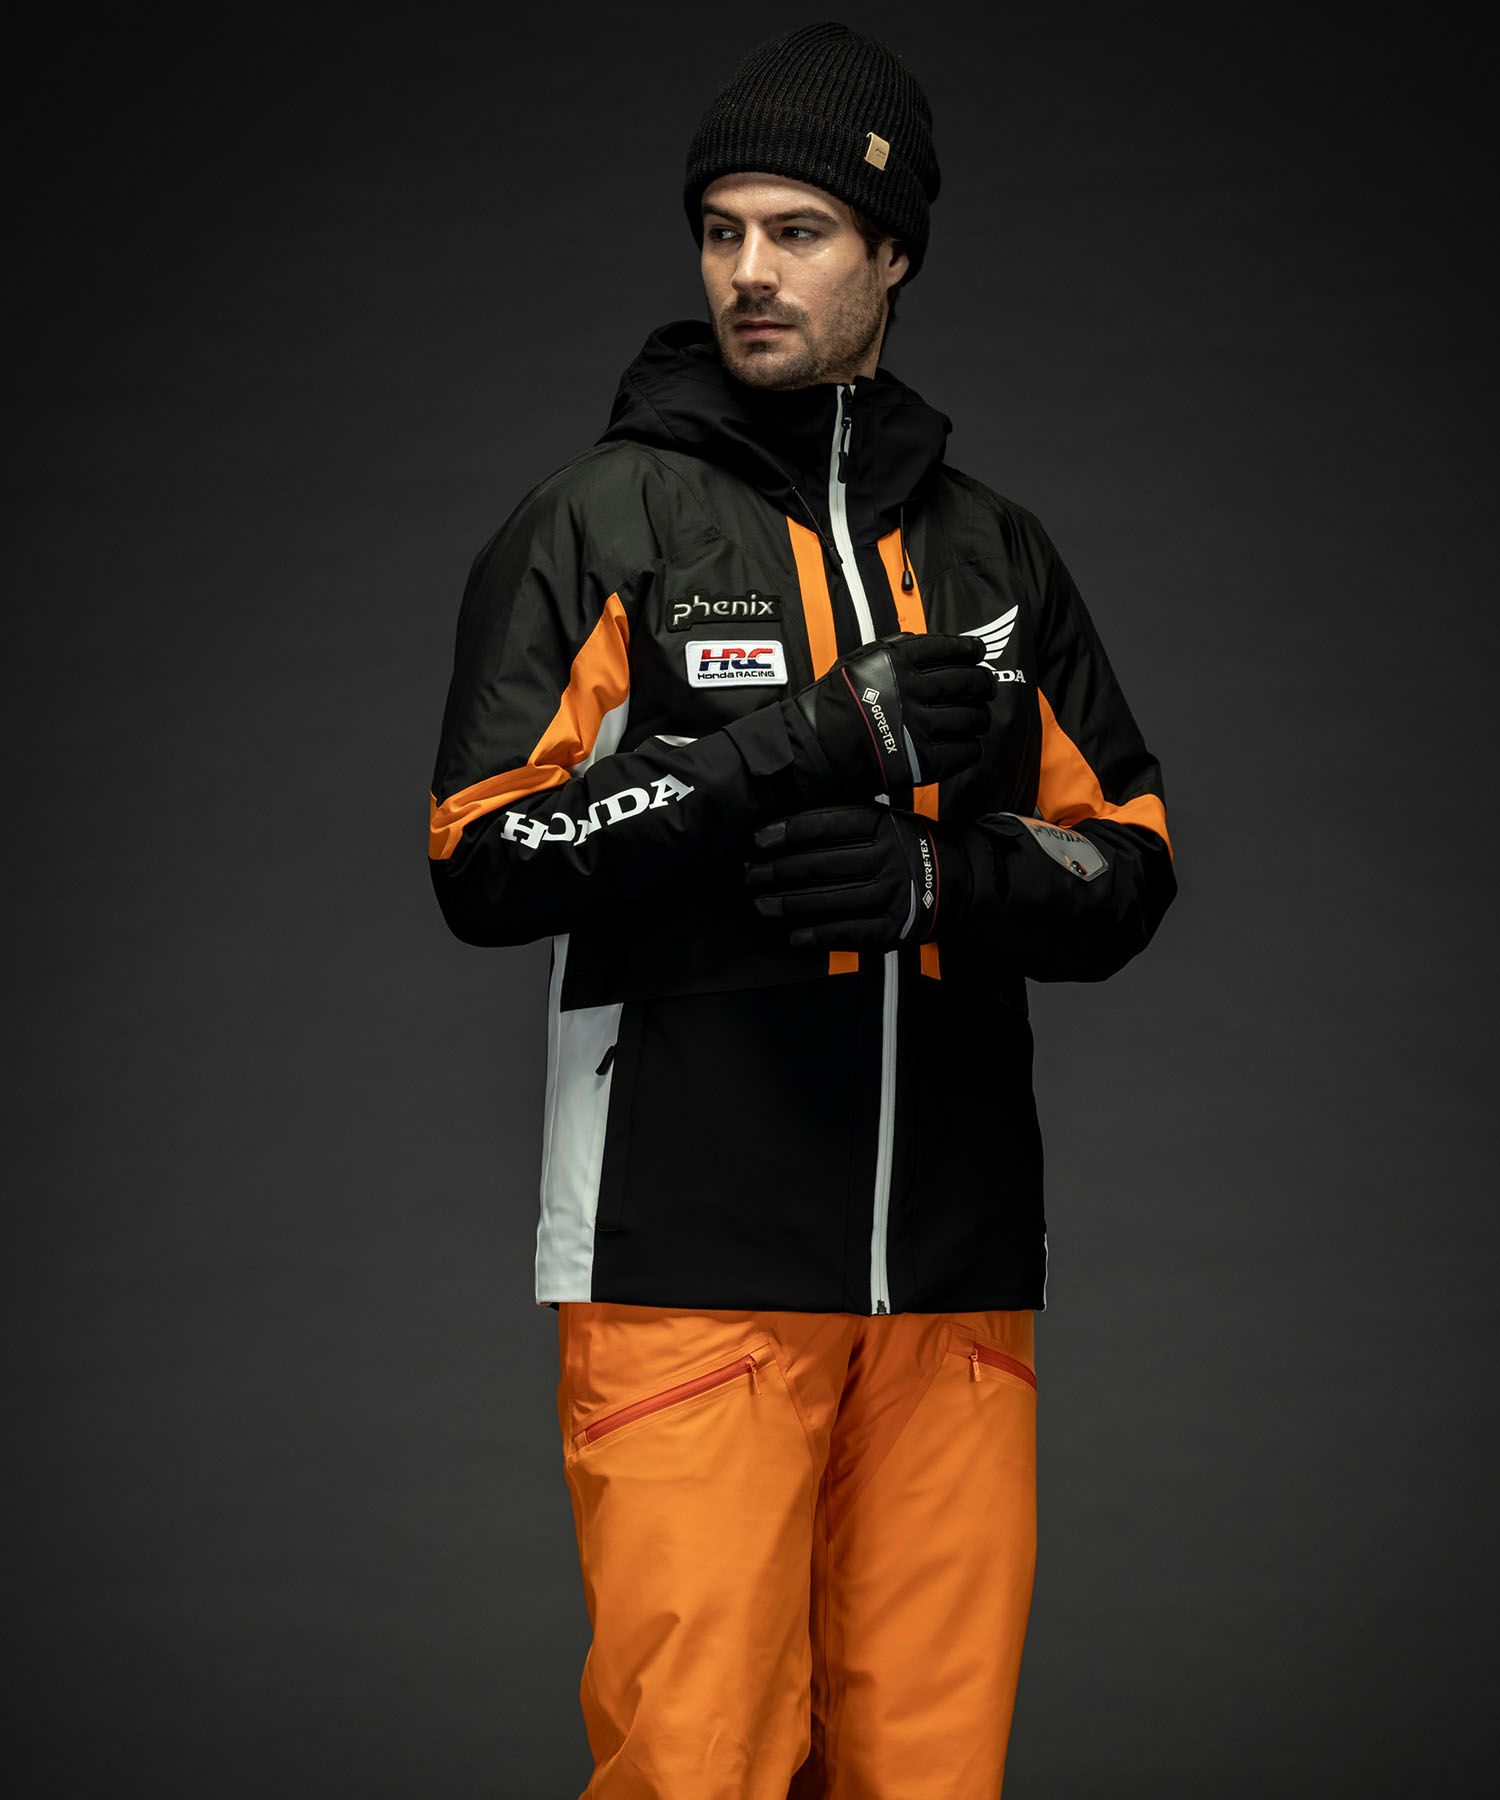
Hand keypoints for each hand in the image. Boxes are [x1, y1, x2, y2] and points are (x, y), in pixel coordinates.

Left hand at [744, 804, 974, 949]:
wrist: (956, 880)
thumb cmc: (906, 846)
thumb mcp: (885, 820)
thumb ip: (844, 820)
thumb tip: (783, 827)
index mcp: (881, 824)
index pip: (823, 826)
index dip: (784, 833)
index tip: (757, 840)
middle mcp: (887, 857)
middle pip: (818, 864)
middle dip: (776, 871)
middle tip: (751, 875)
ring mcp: (891, 894)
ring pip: (827, 900)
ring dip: (787, 904)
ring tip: (762, 904)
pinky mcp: (893, 927)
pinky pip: (847, 933)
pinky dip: (817, 935)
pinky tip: (794, 934)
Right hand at [782, 631, 991, 801]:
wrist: (812, 749)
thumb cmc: (830, 705)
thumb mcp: (855, 661)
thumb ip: (891, 648)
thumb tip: (925, 641)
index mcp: (897, 662)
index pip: (948, 648)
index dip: (969, 649)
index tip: (977, 652)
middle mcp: (912, 690)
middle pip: (969, 682)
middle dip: (983, 683)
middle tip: (985, 687)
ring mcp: (919, 726)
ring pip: (973, 717)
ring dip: (980, 717)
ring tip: (977, 718)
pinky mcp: (922, 760)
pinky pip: (965, 752)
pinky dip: (972, 747)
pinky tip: (967, 744)